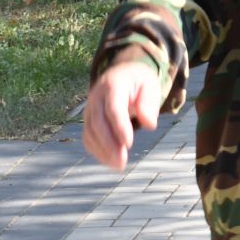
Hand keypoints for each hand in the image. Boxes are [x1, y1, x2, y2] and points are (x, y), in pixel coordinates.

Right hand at [82, 49, 161, 172]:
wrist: (123, 73)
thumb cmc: (140, 81)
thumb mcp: (150, 85)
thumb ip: (150, 103)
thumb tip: (149, 124)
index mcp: (113, 85)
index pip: (113, 108)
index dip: (120, 127)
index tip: (129, 144)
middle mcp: (96, 96)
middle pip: (98, 122)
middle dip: (109, 144)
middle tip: (122, 162)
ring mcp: (90, 108)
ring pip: (90, 132)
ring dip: (102, 151)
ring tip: (118, 165)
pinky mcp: (88, 119)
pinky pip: (88, 137)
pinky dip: (97, 151)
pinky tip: (110, 161)